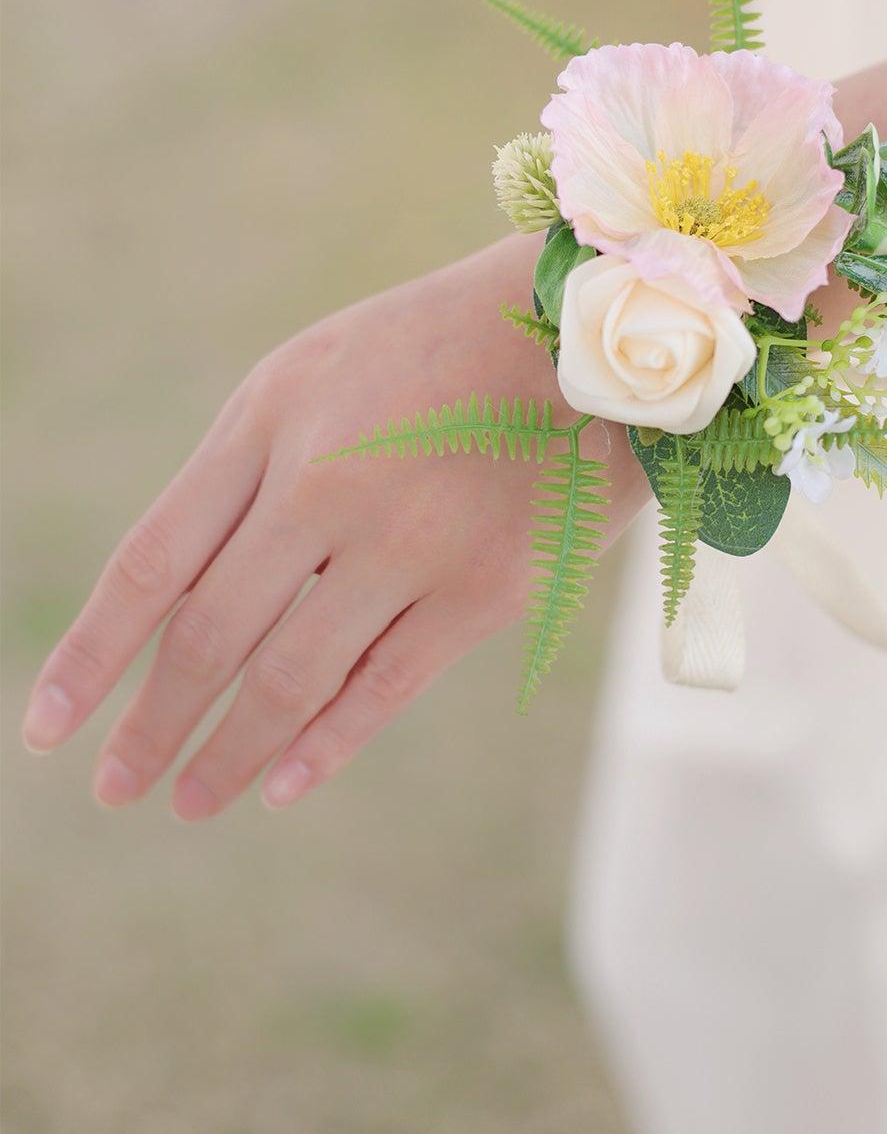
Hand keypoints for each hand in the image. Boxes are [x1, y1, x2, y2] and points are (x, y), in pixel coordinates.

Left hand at [22, 237, 649, 817]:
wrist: (586, 333)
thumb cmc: (430, 353)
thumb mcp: (313, 374)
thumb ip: (241, 472)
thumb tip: (173, 605)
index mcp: (271, 420)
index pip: (152, 563)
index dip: (91, 655)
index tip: (46, 726)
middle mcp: (326, 485)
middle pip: (209, 636)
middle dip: (150, 726)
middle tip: (113, 787)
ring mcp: (408, 542)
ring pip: (289, 681)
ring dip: (227, 755)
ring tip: (190, 801)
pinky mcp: (484, 589)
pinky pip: (384, 690)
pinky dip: (324, 748)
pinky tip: (282, 784)